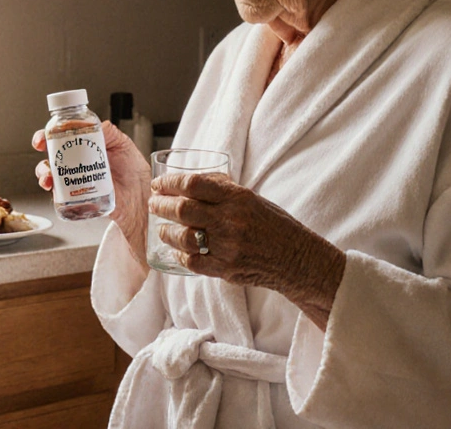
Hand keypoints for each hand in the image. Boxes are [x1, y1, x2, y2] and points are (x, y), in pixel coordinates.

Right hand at [32, 122, 150, 266]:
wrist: (141, 197)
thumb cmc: (134, 170)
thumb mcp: (124, 145)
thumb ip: (109, 132)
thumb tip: (94, 124)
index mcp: (86, 146)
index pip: (63, 136)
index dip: (50, 134)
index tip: (46, 135)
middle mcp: (77, 162)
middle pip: (51, 155)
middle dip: (42, 151)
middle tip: (42, 151)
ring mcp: (75, 180)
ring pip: (50, 174)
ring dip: (44, 173)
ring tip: (49, 177)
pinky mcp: (77, 197)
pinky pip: (59, 195)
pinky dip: (53, 193)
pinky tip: (55, 191)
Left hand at [150, 173, 344, 330]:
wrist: (296, 258)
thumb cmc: (273, 224)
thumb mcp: (251, 198)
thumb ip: (223, 190)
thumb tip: (192, 181)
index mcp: (237, 197)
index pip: (193, 184)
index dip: (170, 183)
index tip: (159, 184)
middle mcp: (231, 220)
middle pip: (182, 210)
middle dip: (161, 206)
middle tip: (154, 204)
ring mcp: (228, 247)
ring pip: (183, 238)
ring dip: (166, 232)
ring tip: (162, 228)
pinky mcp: (227, 269)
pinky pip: (193, 262)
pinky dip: (180, 256)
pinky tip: (176, 251)